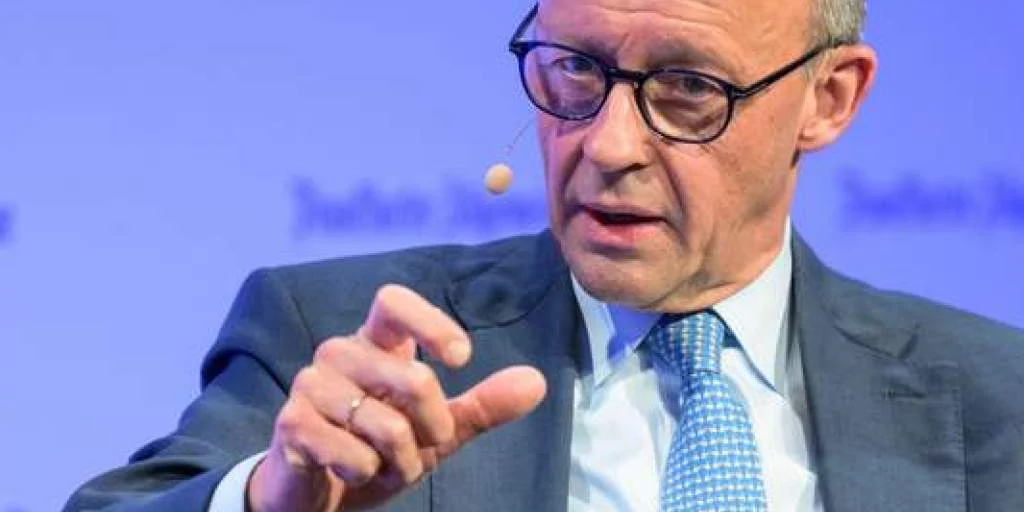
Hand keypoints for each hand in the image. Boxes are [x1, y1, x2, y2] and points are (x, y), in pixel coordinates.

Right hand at [246, 284, 547, 510]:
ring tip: (384, 463)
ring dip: (401, 460)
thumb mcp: (438, 431)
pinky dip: (365, 472)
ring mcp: (310, 386)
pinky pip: (354, 453)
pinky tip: (349, 470)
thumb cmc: (378, 449)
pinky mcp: (292, 423)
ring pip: (386, 424)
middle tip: (425, 447)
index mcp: (374, 344)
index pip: (393, 302)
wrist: (317, 496)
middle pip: (413, 378)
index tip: (460, 359)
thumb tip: (537, 382)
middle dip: (434, 425)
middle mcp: (338, 353)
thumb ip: (483, 405)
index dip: (430, 323)